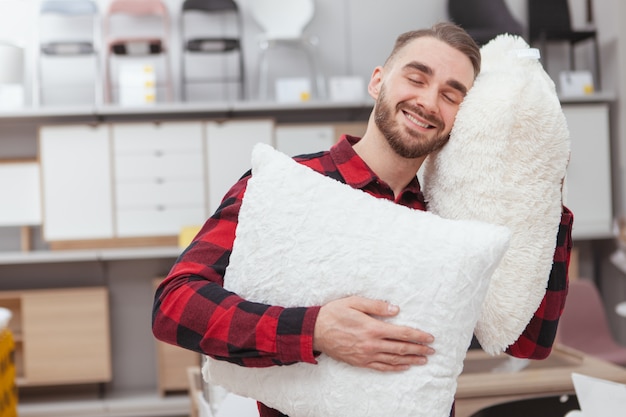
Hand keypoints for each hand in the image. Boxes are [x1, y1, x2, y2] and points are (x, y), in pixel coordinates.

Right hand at [313, 295, 434, 371]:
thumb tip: (396, 309)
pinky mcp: (360, 362)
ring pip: (394, 359)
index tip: (429, 338)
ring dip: (410, 360)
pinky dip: (394, 368)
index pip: (402, 333)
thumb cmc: (334, 313)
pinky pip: (381, 367)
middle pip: (401, 348)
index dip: (418, 336)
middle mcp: (372, 344)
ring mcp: (366, 355)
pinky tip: (403, 367)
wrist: (315, 331)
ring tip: (423, 360)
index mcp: (372, 328)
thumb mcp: (354, 302)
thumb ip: (376, 306)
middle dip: (419, 349)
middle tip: (432, 351)